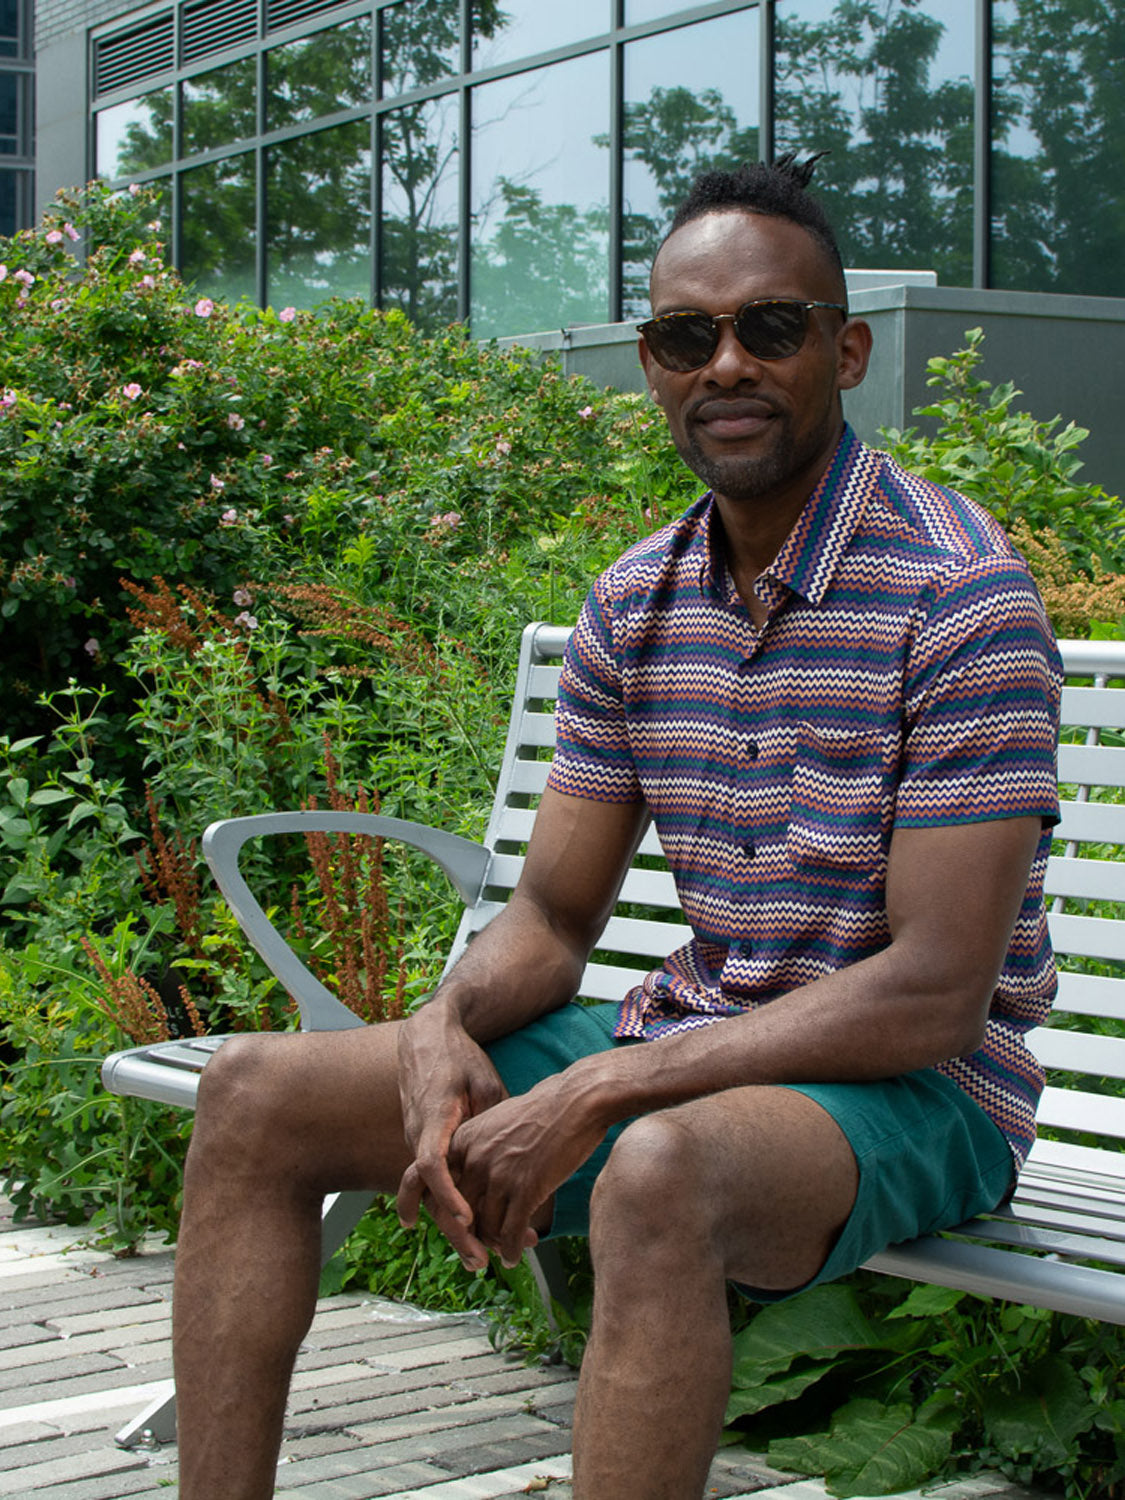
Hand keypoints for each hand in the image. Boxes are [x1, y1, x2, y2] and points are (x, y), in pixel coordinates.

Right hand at [395, 996, 506, 1269]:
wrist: (428, 1037)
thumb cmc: (459, 1057)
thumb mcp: (483, 1081)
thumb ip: (494, 1117)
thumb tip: (523, 1154)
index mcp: (434, 1118)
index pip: (431, 1166)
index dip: (448, 1197)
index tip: (469, 1222)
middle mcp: (419, 1135)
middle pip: (430, 1196)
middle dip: (455, 1232)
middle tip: (482, 1262)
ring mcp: (418, 1142)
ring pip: (434, 1196)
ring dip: (458, 1227)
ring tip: (485, 1255)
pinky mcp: (425, 1144)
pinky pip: (436, 1183)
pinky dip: (455, 1207)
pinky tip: (478, 1229)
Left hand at [446, 1068, 608, 1267]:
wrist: (577, 1100)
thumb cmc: (542, 1111)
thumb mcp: (497, 1122)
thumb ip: (478, 1149)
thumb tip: (473, 1184)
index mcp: (463, 1141)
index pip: (437, 1189)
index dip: (441, 1215)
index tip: (452, 1229)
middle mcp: (475, 1159)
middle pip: (458, 1215)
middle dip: (468, 1241)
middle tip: (477, 1255)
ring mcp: (500, 1174)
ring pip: (486, 1228)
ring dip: (496, 1246)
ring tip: (507, 1250)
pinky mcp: (526, 1188)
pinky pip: (511, 1232)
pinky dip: (513, 1249)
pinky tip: (517, 1254)